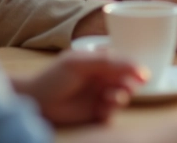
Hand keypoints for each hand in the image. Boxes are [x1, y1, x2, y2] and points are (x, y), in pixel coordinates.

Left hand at [15, 50, 143, 125]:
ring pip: (121, 97)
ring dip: (120, 97)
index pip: (123, 63)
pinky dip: (111, 111)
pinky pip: (111, 114)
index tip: (142, 75)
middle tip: (125, 88)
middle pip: (126, 81)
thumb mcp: (80, 64)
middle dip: (129, 84)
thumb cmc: (53, 77)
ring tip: (111, 97)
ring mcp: (99, 96)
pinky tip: (103, 108)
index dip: (134, 68)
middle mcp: (102, 78)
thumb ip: (107, 61)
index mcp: (100, 62)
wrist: (34, 100)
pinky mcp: (94, 113)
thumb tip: (134, 64)